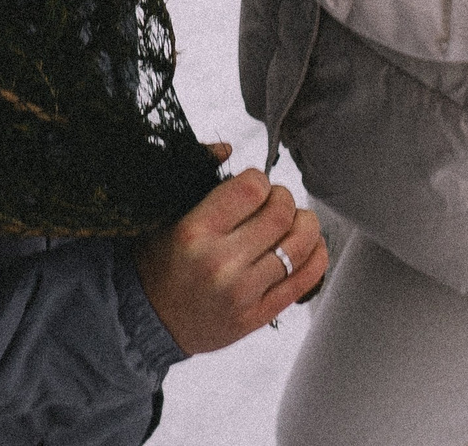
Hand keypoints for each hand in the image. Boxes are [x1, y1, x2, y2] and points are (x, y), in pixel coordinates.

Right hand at [136, 143, 327, 354]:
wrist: (151, 320)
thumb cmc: (159, 261)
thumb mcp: (167, 214)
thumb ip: (196, 176)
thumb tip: (228, 147)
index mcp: (194, 231)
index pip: (251, 188)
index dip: (260, 179)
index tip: (254, 185)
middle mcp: (220, 262)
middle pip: (280, 215)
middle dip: (284, 199)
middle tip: (275, 202)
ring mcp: (242, 292)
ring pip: (300, 246)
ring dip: (305, 225)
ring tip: (294, 222)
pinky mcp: (258, 315)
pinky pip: (304, 281)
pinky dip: (316, 257)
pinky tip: (310, 246)